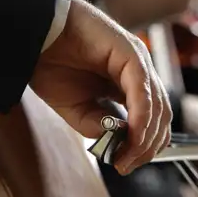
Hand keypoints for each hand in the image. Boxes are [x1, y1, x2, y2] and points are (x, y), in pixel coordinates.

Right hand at [29, 0, 170, 174]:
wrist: (36, 33)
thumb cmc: (53, 62)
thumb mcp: (76, 108)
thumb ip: (98, 126)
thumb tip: (121, 142)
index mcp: (128, 83)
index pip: (153, 119)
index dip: (144, 146)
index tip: (125, 163)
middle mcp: (139, 71)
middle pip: (161, 116)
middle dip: (147, 146)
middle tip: (126, 163)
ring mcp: (138, 60)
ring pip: (158, 105)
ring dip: (145, 137)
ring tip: (125, 154)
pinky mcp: (130, 52)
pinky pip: (142, 89)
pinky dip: (140, 115)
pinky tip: (129, 132)